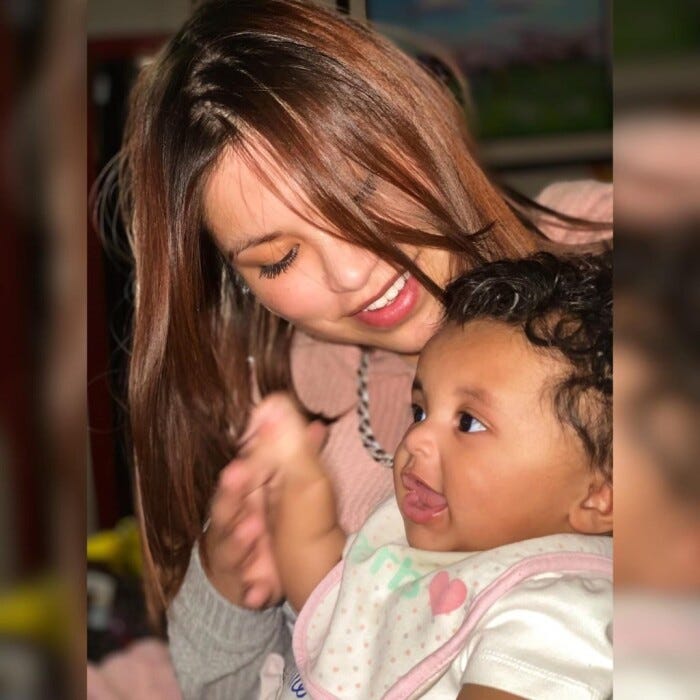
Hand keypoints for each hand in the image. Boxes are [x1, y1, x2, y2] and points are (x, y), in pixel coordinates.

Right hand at [200, 394, 326, 608]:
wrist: (248, 572)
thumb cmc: (262, 518)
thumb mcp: (282, 487)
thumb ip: (294, 458)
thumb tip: (316, 425)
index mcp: (243, 495)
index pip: (237, 476)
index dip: (241, 463)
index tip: (248, 450)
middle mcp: (231, 522)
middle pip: (225, 506)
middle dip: (230, 493)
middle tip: (237, 476)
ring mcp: (234, 554)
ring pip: (230, 546)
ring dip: (238, 539)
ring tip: (253, 529)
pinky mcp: (243, 583)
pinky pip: (246, 588)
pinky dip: (251, 590)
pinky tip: (258, 593)